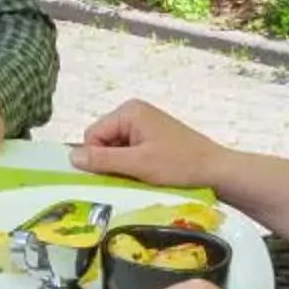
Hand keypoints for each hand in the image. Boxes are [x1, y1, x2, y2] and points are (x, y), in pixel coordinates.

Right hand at [73, 99, 232, 193]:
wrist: (218, 171)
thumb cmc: (179, 165)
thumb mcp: (138, 165)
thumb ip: (103, 160)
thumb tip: (70, 157)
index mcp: (129, 111)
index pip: (92, 135)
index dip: (97, 158)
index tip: (115, 175)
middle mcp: (134, 112)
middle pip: (102, 141)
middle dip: (111, 161)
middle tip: (131, 177)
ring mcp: (145, 124)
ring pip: (115, 149)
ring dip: (123, 166)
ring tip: (142, 177)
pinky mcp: (153, 137)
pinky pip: (129, 152)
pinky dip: (133, 166)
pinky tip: (148, 175)